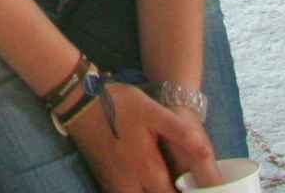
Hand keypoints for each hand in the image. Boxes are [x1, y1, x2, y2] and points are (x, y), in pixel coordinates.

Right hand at [65, 83, 217, 192]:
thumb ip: (181, 133)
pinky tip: (143, 184)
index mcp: (148, 171)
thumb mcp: (153, 111)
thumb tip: (206, 155)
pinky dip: (137, 192)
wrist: (77, 101)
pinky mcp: (104, 180)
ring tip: (163, 183)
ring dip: (152, 192)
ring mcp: (114, 184)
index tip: (193, 188)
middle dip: (167, 192)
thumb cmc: (118, 104)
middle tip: (178, 184)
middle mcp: (130, 184)